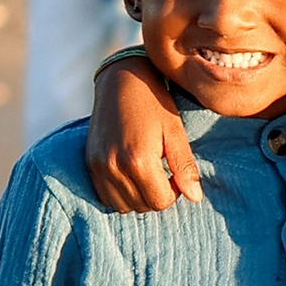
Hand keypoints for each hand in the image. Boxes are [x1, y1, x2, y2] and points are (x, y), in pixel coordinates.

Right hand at [87, 55, 201, 211]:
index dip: (174, 192)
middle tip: (163, 171)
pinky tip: (131, 173)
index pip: (161, 202)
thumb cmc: (153, 102)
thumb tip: (195, 198)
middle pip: (142, 206)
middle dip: (157, 195)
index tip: (176, 174)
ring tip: (147, 173)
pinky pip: (106, 197)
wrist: (121, 79)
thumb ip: (184, 166)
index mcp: (138, 160)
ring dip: (139, 197)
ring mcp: (98, 167)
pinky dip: (121, 193)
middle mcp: (114, 167)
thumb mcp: (175, 131)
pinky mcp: (90, 163)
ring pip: (123, 206)